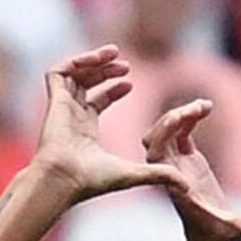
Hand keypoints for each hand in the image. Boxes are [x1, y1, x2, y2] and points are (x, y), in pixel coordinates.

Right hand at [31, 46, 179, 203]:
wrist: (64, 180)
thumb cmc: (92, 181)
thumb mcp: (134, 173)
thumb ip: (160, 175)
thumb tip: (187, 188)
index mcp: (84, 131)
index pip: (95, 102)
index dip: (113, 89)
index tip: (131, 83)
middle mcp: (71, 117)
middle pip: (85, 84)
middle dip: (105, 70)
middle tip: (125, 65)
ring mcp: (61, 109)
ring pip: (73, 74)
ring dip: (92, 60)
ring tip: (113, 52)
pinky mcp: (54, 101)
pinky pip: (58, 72)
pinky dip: (76, 61)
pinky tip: (97, 59)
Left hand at [139, 97, 240, 240]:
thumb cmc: (220, 239)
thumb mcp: (233, 232)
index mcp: (175, 185)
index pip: (155, 158)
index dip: (163, 137)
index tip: (181, 122)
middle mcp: (170, 174)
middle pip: (154, 140)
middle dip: (169, 122)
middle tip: (195, 110)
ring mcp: (178, 166)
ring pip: (166, 134)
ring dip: (179, 116)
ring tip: (205, 105)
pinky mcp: (188, 162)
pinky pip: (182, 134)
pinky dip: (190, 119)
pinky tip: (207, 107)